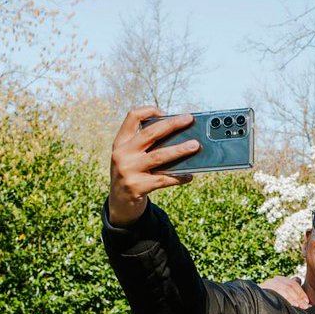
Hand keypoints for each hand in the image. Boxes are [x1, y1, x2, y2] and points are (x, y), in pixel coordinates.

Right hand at [108, 107, 199, 225]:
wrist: (119, 202)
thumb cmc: (131, 174)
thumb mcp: (130, 157)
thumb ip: (145, 146)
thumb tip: (179, 137)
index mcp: (120, 142)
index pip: (132, 118)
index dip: (148, 110)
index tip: (164, 111)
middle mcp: (122, 154)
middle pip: (149, 134)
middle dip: (171, 125)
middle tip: (188, 120)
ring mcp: (128, 171)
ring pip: (158, 156)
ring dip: (179, 150)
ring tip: (195, 145)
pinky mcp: (137, 187)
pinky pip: (163, 179)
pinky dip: (178, 177)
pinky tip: (189, 176)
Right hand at [259, 275, 309, 308]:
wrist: (253, 301)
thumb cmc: (270, 298)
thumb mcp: (281, 291)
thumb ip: (290, 288)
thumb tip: (299, 282)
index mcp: (279, 279)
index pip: (293, 284)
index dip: (301, 293)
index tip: (307, 301)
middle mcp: (274, 280)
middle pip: (289, 287)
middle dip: (299, 297)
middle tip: (305, 306)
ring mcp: (268, 284)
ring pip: (284, 290)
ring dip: (293, 299)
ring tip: (299, 307)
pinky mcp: (263, 289)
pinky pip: (276, 294)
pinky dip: (285, 300)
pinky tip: (290, 306)